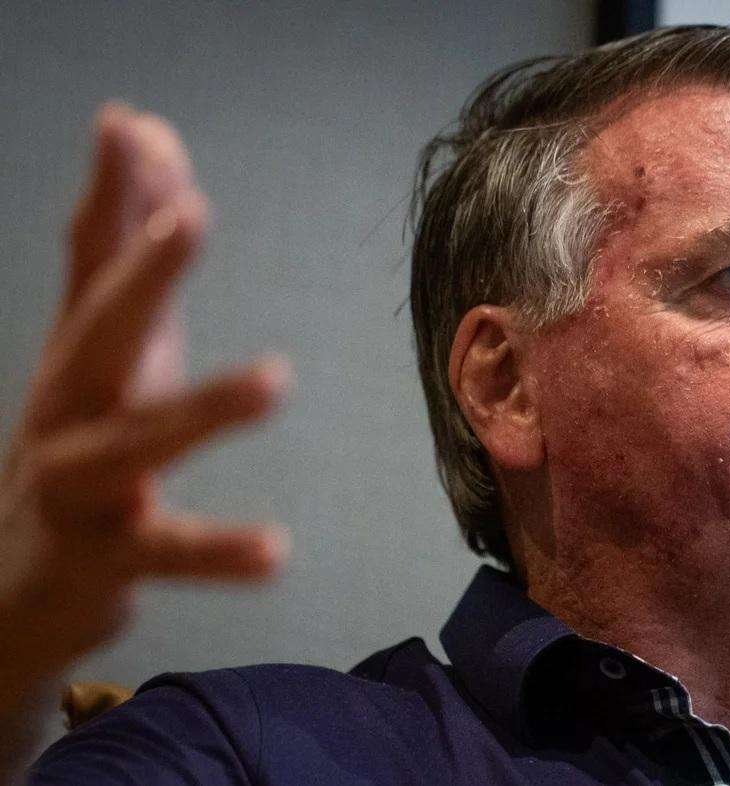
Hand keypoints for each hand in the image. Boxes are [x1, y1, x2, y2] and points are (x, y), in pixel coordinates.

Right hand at [0, 104, 289, 698]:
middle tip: (189, 215)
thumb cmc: (82, 444)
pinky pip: (164, 551)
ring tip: (276, 380)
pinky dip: (217, 551)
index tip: (135, 127)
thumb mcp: (108, 349)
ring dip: (203, 407)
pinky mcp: (101, 558)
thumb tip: (146, 135)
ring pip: (136, 442)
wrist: (18, 579)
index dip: (114, 194)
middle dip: (142, 272)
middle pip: (100, 331)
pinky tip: (274, 551)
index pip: (94, 261)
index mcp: (82, 354)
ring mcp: (78, 483)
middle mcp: (69, 407)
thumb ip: (130, 252)